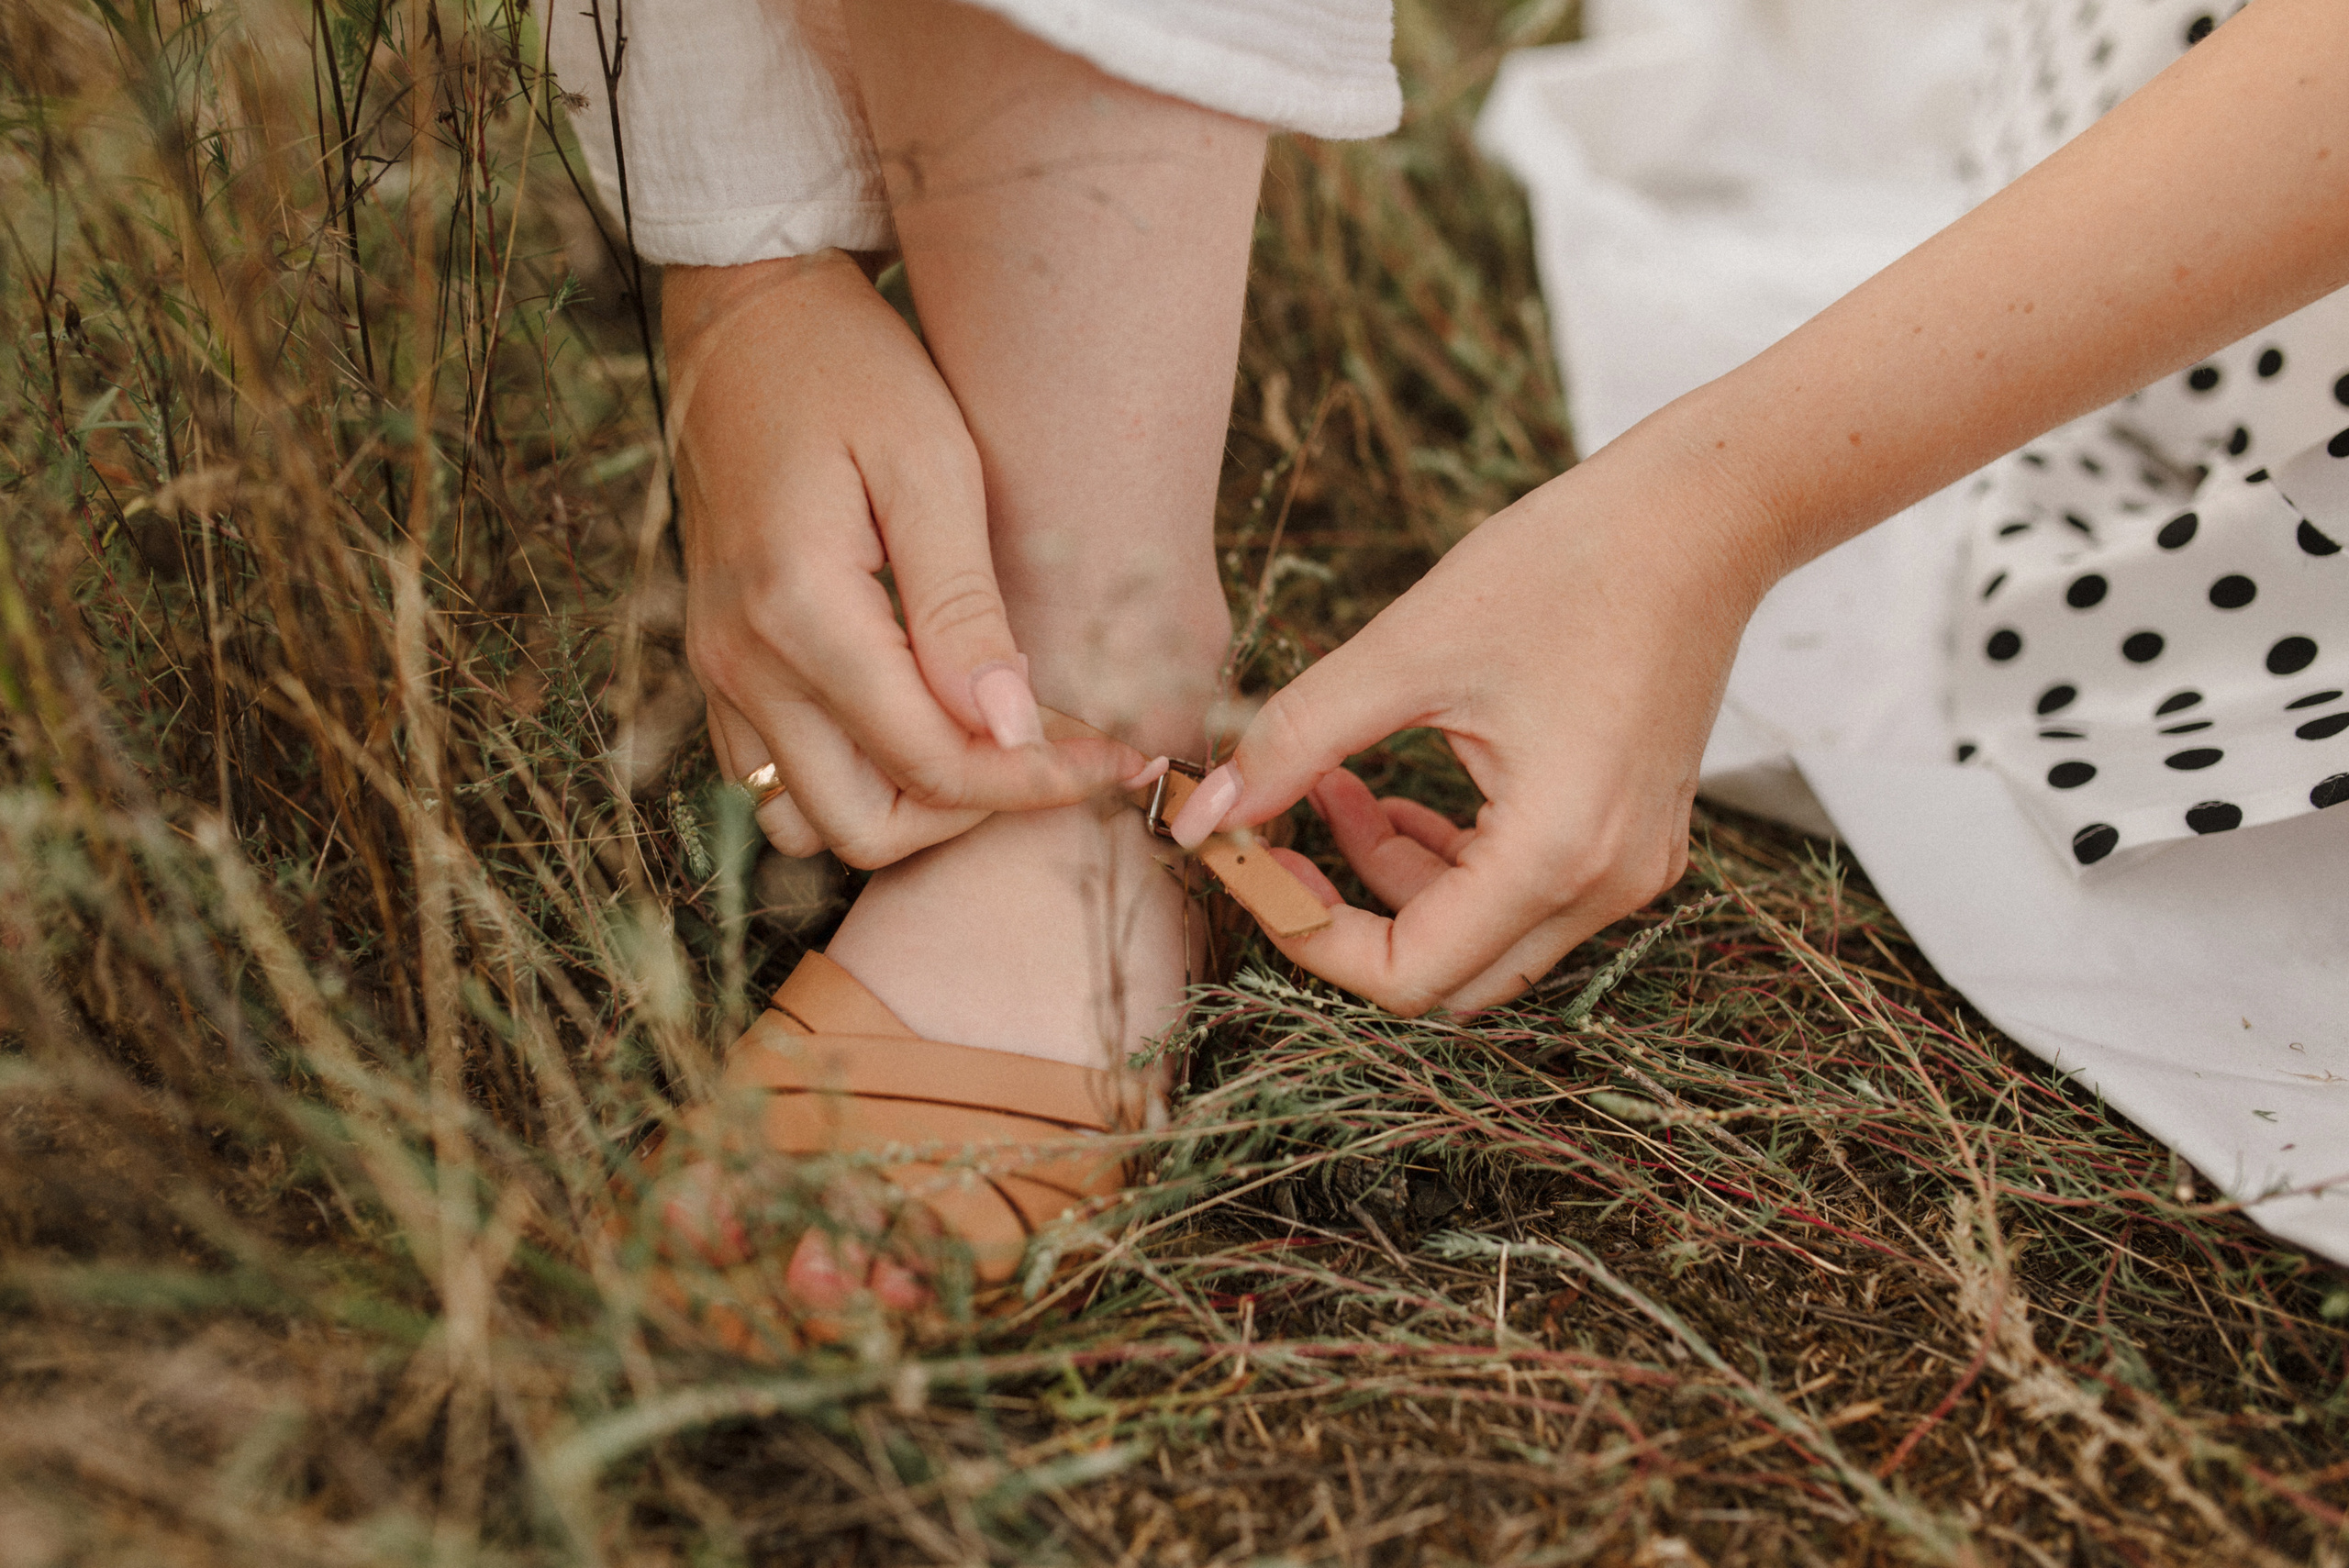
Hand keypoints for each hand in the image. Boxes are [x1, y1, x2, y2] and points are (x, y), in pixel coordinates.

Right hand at [666, 250, 1146, 866]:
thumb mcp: (932, 465)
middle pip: (867, 827)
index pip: (932, 764)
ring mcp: (719, 670)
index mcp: (801, 613)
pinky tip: (925, 723)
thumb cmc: (852, 370)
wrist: (746, 318)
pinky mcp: (718, 663)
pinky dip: (852, 778)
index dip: (1035, 781)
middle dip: (974, 814)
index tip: (1117, 761)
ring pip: (810, 820)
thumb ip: (963, 607)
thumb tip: (1008, 729)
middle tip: (1058, 760)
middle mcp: (744, 662)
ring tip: (990, 747)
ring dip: (905, 808)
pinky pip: (775, 778)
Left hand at [1171, 432, 1778, 1014]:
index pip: (1406, 976)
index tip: (1250, 860)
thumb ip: (1296, 741)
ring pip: (1481, 942)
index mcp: (1556, 853)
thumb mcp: (1407, 651)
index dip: (1307, 932)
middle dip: (1348, 919)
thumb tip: (1202, 817)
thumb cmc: (1565, 565)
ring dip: (1394, 884)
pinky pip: (1524, 899)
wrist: (1700, 517)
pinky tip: (1398, 790)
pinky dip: (1448, 865)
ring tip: (1334, 786)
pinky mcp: (1634, 840)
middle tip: (1279, 839)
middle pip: (1447, 979)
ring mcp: (1631, 870)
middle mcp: (1606, 885)